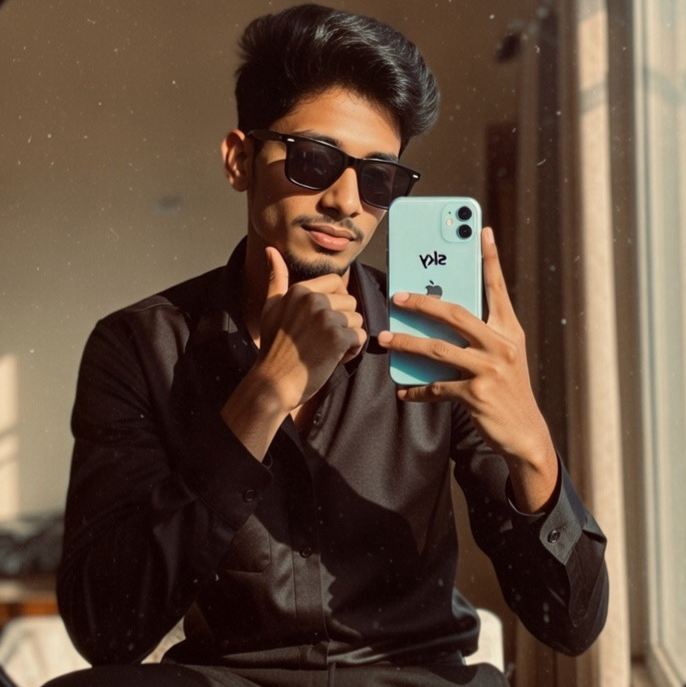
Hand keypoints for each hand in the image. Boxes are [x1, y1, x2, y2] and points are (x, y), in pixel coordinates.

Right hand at [255, 247, 366, 412]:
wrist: (273, 383)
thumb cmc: (273, 348)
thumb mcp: (271, 307)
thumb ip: (277, 278)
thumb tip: (270, 250)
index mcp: (300, 290)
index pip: (337, 283)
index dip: (336, 304)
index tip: (321, 321)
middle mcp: (313, 299)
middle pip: (350, 302)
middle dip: (343, 322)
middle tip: (323, 340)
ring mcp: (326, 317)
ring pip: (357, 320)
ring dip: (348, 338)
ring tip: (327, 350)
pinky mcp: (337, 337)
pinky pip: (360, 337)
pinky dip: (352, 351)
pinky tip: (333, 359)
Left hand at [378, 228, 556, 509]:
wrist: (525, 434)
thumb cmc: (507, 390)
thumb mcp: (502, 357)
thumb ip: (478, 336)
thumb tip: (438, 320)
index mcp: (508, 330)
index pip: (496, 288)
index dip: (489, 258)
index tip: (481, 230)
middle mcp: (502, 344)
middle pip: (455, 313)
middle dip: (423, 301)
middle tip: (397, 296)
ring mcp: (491, 369)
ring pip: (438, 349)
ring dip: (407, 343)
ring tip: (384, 340)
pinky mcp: (477, 394)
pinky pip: (438, 387)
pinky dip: (418, 390)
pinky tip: (404, 391)